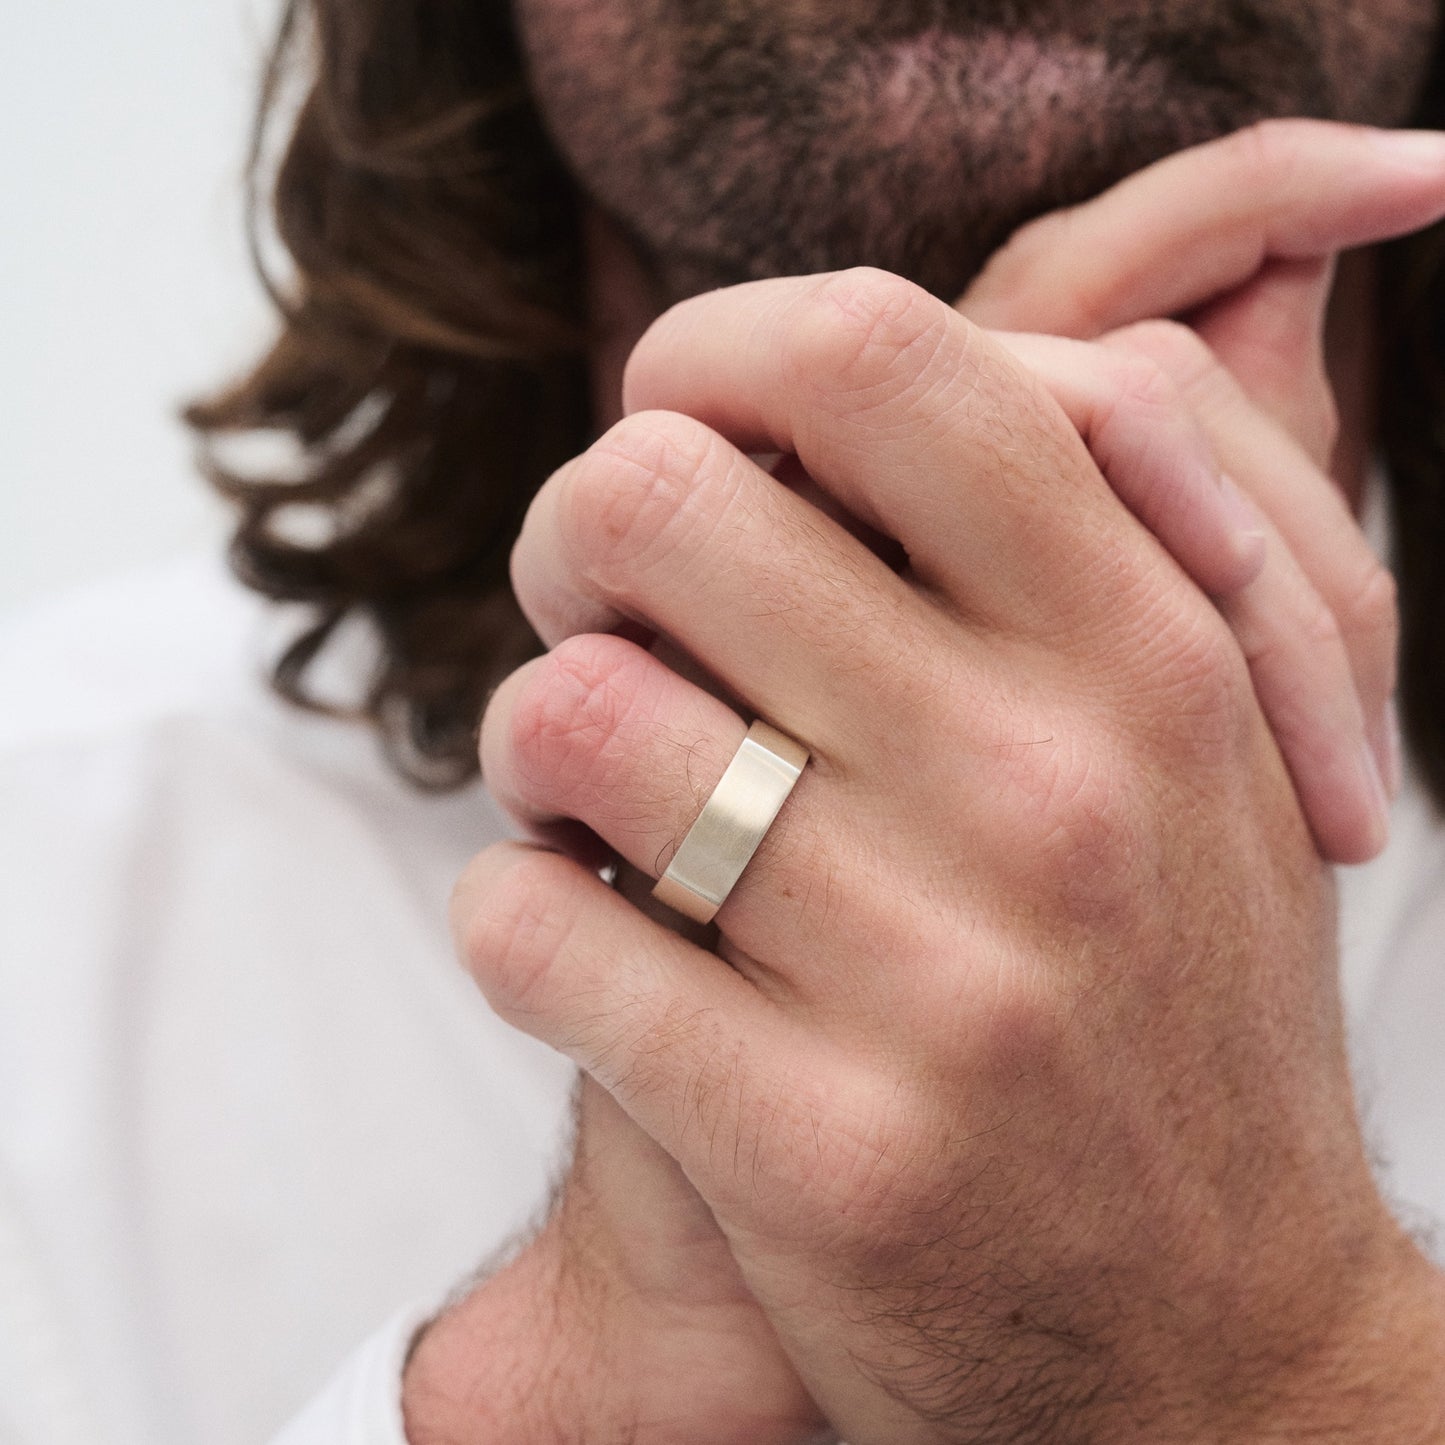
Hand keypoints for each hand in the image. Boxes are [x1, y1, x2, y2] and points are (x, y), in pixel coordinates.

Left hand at [414, 122, 1444, 1442]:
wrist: (1217, 1351)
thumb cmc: (1166, 1012)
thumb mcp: (1193, 748)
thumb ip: (1058, 537)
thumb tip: (838, 368)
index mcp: (1145, 647)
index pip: (871, 354)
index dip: (708, 354)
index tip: (669, 429)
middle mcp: (1052, 788)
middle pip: (651, 501)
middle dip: (572, 539)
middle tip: (600, 612)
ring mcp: (938, 978)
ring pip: (567, 715)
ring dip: (533, 743)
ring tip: (594, 797)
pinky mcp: (819, 1150)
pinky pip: (532, 933)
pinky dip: (516, 917)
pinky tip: (591, 941)